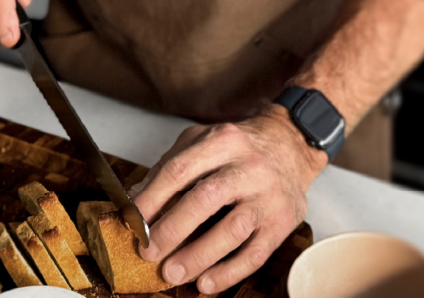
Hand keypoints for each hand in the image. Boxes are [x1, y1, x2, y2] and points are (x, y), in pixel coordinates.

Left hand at [131, 107, 326, 292]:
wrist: (289, 145)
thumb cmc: (238, 148)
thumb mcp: (204, 141)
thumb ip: (171, 167)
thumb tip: (135, 201)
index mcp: (222, 140)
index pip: (180, 169)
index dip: (153, 198)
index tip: (133, 221)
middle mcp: (247, 165)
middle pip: (205, 199)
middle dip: (172, 229)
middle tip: (148, 251)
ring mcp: (267, 194)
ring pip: (232, 228)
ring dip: (199, 255)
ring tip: (172, 273)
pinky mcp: (282, 221)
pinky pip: (256, 252)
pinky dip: (229, 272)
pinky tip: (206, 283)